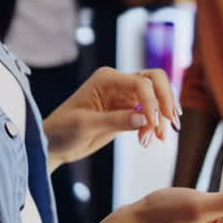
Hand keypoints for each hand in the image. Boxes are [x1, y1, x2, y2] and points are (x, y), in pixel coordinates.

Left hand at [44, 67, 178, 168]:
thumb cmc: (62, 130)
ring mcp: (124, 96)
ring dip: (162, 117)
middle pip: (155, 81)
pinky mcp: (127, 111)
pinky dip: (155, 125)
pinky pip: (150, 113)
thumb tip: (144, 119)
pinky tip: (150, 140)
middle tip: (168, 127)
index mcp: (106, 78)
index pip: (141, 82)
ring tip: (157, 140)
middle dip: (166, 102)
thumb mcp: (85, 125)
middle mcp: (118, 82)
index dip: (152, 102)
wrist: (53, 143)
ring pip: (156, 98)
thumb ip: (115, 120)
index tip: (152, 126)